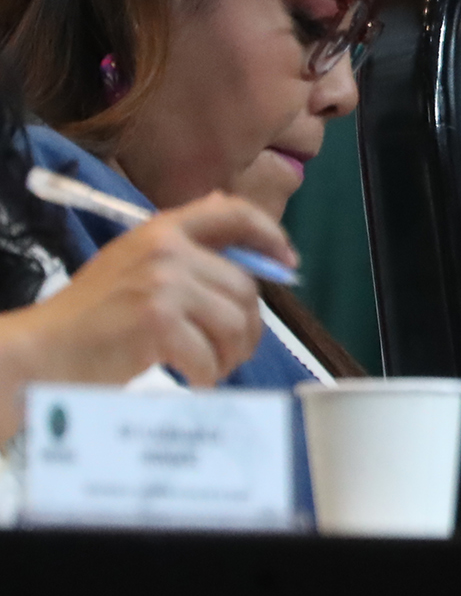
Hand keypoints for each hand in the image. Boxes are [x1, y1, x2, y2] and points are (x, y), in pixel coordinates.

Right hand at [0, 194, 293, 412]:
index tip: (287, 262)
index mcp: (161, 231)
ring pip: (236, 322)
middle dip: (247, 326)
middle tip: (230, 353)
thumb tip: (243, 246)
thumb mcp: (132, 266)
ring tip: (210, 369)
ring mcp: (164, 283)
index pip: (231, 213)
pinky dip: (206, 377)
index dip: (268, 235)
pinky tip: (190, 382)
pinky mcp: (159, 321)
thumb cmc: (86, 319)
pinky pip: (210, 355)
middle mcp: (166, 249)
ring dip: (230, 356)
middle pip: (244, 287)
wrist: (38, 352)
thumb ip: (181, 254)